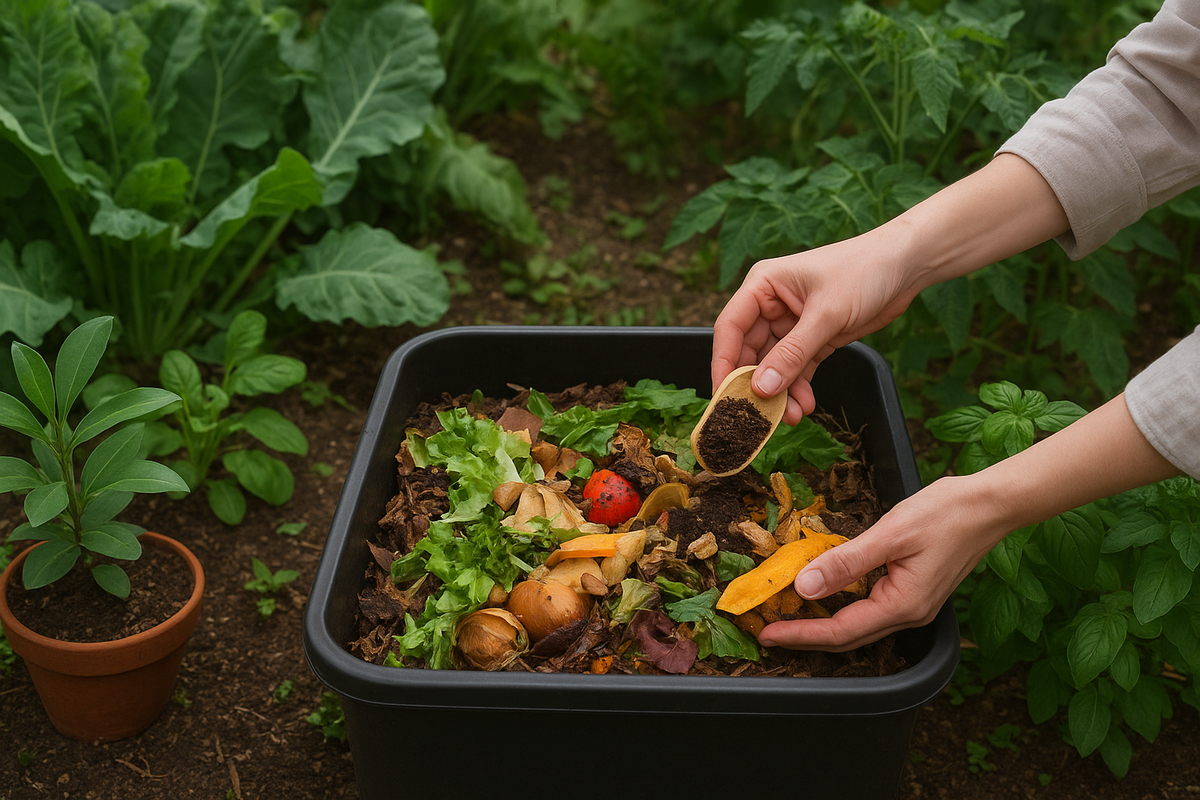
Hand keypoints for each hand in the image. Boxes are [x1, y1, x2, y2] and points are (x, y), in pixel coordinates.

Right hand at [710, 154, 1070, 425]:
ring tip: (790, 417)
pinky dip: (798, 389)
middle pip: (749, 352)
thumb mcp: (826, 315)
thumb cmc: (863, 271)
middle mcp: (770, 305)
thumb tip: (761, 388)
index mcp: (762, 286)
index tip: (724, 397)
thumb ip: (792, 354)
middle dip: (756, 385)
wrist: (906, 266)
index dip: (723, 364)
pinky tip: (805, 405)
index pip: (730, 328)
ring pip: (774, 366)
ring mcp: (791, 324)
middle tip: (757, 416)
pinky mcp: (814, 338)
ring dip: (780, 393)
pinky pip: (796, 369)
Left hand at [758, 475, 1000, 650]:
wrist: (991, 504)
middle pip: (847, 636)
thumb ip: (846, 562)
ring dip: (821, 623)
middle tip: (766, 629)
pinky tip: (822, 595)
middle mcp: (908, 614)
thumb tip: (804, 587)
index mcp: (903, 606)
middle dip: (805, 635)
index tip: (766, 633)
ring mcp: (913, 606)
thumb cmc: (947, 513)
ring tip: (785, 616)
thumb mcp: (890, 533)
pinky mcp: (913, 592)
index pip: (840, 632)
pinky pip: (869, 609)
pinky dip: (841, 606)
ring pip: (858, 625)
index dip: (800, 634)